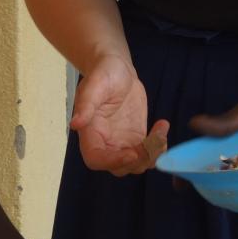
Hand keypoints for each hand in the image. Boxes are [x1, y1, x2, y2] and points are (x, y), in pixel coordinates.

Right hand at [73, 55, 169, 175]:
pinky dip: (159, 148)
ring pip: (137, 164)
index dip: (113, 162)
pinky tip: (162, 127)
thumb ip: (86, 104)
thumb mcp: (94, 84)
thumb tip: (75, 123)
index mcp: (90, 133)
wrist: (118, 70)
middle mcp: (105, 143)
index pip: (96, 159)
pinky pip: (148, 153)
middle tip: (153, 141)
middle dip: (138, 161)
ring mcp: (122, 143)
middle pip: (119, 167)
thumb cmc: (103, 73)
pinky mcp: (137, 138)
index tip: (132, 153)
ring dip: (152, 155)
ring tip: (161, 131)